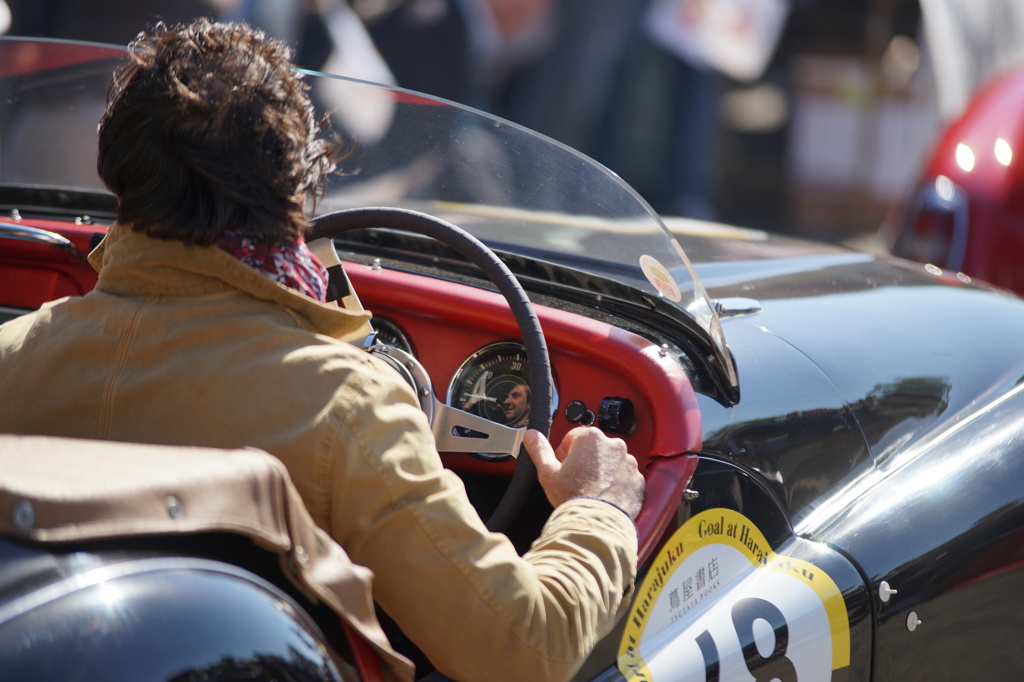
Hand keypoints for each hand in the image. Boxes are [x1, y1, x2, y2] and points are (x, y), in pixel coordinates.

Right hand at [524, 427, 644, 518]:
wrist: (598, 523)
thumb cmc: (575, 498)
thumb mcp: (548, 472)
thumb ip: (539, 449)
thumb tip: (531, 436)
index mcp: (590, 438)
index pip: (572, 437)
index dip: (564, 454)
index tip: (563, 467)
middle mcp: (613, 445)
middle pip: (593, 448)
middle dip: (583, 461)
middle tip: (575, 480)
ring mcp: (627, 462)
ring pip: (609, 461)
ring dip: (601, 471)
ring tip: (590, 489)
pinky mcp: (637, 478)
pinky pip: (624, 476)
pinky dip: (615, 483)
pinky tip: (603, 495)